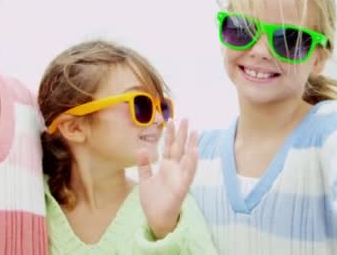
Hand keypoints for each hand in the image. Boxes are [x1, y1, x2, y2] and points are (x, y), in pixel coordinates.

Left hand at [137, 119, 197, 238]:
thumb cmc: (153, 200)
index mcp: (166, 167)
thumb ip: (144, 165)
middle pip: (180, 148)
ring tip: (195, 132)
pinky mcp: (182, 188)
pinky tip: (193, 153)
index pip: (170, 146)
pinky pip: (188, 174)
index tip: (172, 119)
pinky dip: (191, 164)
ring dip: (192, 146)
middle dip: (184, 134)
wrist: (156, 218)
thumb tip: (141, 149)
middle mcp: (175, 170)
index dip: (171, 133)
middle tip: (187, 118)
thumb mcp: (145, 179)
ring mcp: (180, 178)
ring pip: (187, 159)